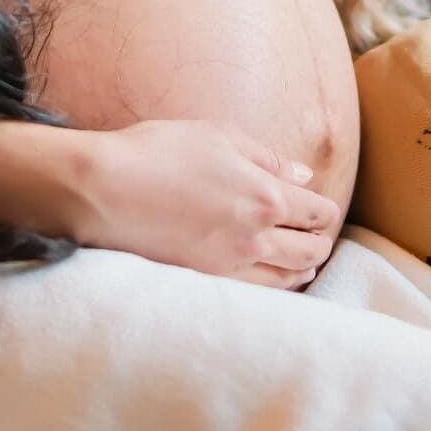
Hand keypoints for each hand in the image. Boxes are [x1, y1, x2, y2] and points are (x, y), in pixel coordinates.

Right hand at [68, 119, 341, 288]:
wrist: (106, 189)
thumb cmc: (160, 150)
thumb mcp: (219, 135)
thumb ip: (267, 157)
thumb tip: (303, 175)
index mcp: (266, 196)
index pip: (316, 213)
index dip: (325, 212)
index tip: (322, 209)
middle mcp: (255, 237)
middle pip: (309, 251)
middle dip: (319, 242)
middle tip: (318, 237)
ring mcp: (230, 266)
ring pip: (286, 280)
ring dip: (301, 270)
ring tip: (304, 264)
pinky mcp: (204, 283)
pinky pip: (254, 295)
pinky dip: (272, 289)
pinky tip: (269, 281)